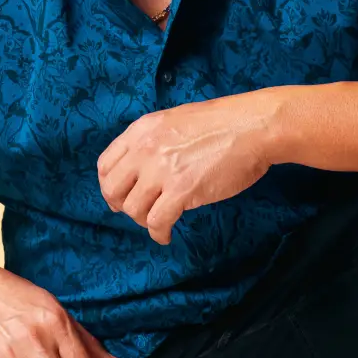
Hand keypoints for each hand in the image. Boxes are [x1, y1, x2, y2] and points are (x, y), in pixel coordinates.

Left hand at [97, 89, 282, 243]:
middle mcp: (145, 149)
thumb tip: (145, 167)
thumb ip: (154, 141)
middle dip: (121, 205)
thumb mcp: (175, 121)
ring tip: (158, 222)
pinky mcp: (182, 190)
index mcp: (142, 130)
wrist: (252, 127)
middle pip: (113, 189)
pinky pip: (157, 222)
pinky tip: (167, 236)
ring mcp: (162, 170)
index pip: (105, 165)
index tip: (121, 195)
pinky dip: (159, 234)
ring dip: (143, 220)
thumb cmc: (223, 124)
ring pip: (133, 209)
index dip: (110, 185)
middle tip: (137, 212)